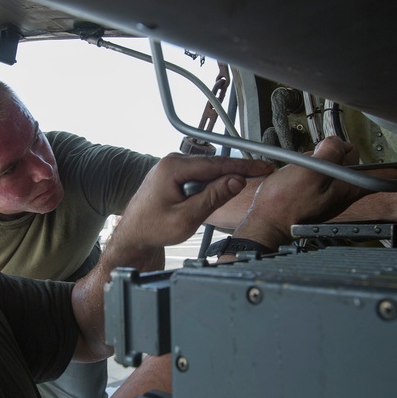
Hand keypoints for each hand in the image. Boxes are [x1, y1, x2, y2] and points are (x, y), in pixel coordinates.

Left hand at [113, 153, 273, 249]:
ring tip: (251, 177)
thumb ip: (213, 198)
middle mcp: (172, 161)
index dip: (243, 166)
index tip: (262, 167)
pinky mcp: (174, 176)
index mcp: (173, 167)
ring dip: (228, 175)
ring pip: (208, 169)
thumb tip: (236, 181)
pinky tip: (228, 185)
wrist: (132, 236)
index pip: (217, 164)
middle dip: (240, 168)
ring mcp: (172, 167)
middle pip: (214, 164)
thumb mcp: (187, 217)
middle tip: (264, 170)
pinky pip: (200, 175)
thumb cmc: (152, 229)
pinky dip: (215, 180)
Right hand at [233, 137, 370, 247]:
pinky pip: (318, 170)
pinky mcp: (316, 191)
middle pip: (352, 158)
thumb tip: (337, 142)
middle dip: (336, 150)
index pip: (387, 176)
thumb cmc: (286, 204)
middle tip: (318, 156)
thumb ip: (330, 153)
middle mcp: (344, 190)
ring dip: (319, 158)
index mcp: (350, 187)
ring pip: (333, 162)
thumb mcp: (311, 171)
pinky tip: (297, 173)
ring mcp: (330, 191)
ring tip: (302, 169)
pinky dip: (309, 166)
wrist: (266, 221)